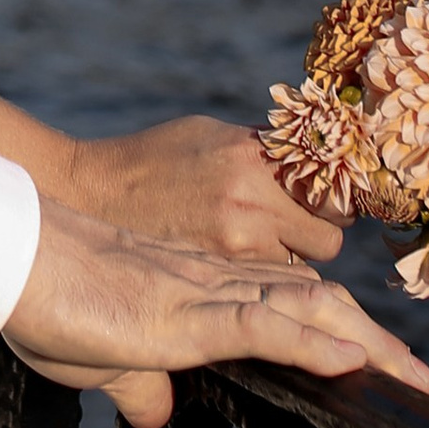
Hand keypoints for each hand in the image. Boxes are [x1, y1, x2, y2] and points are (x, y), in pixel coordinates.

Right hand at [2, 196, 428, 427]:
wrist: (2, 252)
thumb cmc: (37, 298)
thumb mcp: (94, 356)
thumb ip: (134, 377)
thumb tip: (158, 413)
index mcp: (192, 291)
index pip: (282, 306)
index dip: (333, 329)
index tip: (379, 359)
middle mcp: (208, 284)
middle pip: (310, 306)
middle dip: (371, 342)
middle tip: (424, 380)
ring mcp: (197, 294)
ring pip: (301, 312)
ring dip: (364, 345)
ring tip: (414, 376)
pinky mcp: (177, 312)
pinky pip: (259, 326)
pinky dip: (311, 345)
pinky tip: (352, 360)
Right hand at [64, 116, 340, 265]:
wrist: (92, 191)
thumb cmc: (155, 157)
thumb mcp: (213, 136)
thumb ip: (266, 155)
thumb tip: (316, 165)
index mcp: (255, 157)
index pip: (335, 191)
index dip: (336, 201)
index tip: (328, 204)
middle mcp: (253, 200)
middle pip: (329, 240)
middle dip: (319, 237)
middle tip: (295, 232)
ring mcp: (236, 244)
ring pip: (303, 272)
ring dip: (291, 266)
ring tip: (259, 254)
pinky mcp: (218, 277)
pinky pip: (268, 291)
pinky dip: (265, 286)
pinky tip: (246, 273)